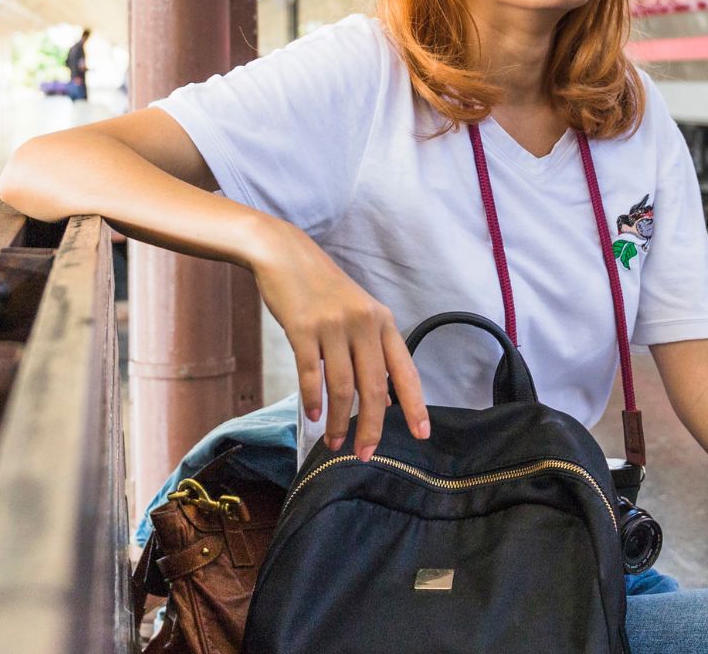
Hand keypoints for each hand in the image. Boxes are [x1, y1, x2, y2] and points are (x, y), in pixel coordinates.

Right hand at [249, 221, 429, 459]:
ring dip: (339, 421)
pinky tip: (314, 416)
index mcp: (383, 321)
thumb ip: (371, 353)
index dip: (415, 405)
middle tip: (366, 454)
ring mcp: (334, 325)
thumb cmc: (322, 289)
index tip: (422, 434)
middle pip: (374, 386)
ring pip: (343, 386)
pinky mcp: (303, 328)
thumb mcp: (357, 314)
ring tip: (335, 443)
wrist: (285, 255)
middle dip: (372, 426)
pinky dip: (314, 400)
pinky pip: (311, 374)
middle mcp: (364, 323)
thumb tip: (382, 400)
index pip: (405, 370)